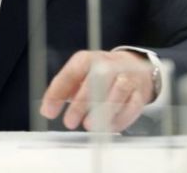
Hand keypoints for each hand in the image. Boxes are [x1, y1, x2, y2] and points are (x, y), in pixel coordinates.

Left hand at [40, 50, 154, 131]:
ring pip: (117, 91)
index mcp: (88, 59)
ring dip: (103, 110)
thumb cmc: (100, 75)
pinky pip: (132, 106)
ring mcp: (126, 77)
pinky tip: (108, 127)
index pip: (72, 72)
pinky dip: (120, 118)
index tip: (48, 111)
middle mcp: (108, 65)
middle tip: (69, 122)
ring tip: (89, 125)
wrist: (133, 67)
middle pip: (96, 80)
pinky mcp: (139, 93)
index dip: (59, 92)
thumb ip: (63, 90)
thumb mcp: (79, 75)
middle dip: (81, 103)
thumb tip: (47, 108)